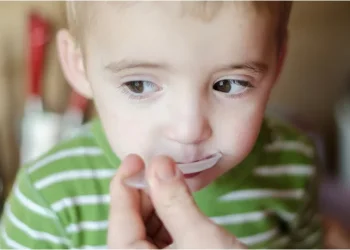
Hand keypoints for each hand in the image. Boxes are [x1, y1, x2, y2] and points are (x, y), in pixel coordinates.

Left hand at [108, 154, 245, 248]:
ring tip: (170, 180)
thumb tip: (158, 162)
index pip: (119, 225)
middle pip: (131, 227)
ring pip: (147, 232)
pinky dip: (169, 218)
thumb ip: (175, 201)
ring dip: (158, 204)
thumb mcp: (200, 238)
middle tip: (157, 166)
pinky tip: (178, 202)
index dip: (122, 188)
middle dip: (144, 194)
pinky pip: (163, 239)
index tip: (133, 159)